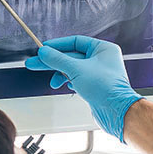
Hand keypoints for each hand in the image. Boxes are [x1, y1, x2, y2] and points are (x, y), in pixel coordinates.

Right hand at [24, 35, 141, 141]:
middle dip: (53, 61)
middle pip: (72, 56)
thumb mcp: (76, 69)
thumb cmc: (107, 89)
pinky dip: (69, 82)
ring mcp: (99, 74)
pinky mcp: (95, 86)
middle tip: (36, 62)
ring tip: (53, 82)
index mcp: (103, 49)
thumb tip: (45, 52)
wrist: (116, 112)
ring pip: (73, 69)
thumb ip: (58, 60)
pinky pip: (77, 80)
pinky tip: (66, 86)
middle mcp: (102, 60)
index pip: (76, 41)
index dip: (58, 45)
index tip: (44, 48)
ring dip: (61, 75)